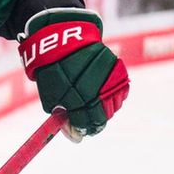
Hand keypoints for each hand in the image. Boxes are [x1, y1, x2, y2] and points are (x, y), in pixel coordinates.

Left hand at [19, 9, 128, 141]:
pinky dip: (116, 96)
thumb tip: (76, 137)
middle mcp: (95, 89)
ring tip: (96, 106)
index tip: (81, 131)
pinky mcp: (117, 69)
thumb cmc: (54, 69)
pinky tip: (106, 94)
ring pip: (114, 105)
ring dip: (106, 110)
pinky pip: (122, 91)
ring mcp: (108, 79)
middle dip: (95, 123)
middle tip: (89, 122)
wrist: (65, 37)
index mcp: (76, 97)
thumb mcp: (50, 95)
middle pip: (102, 117)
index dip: (83, 130)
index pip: (85, 123)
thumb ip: (63, 117)